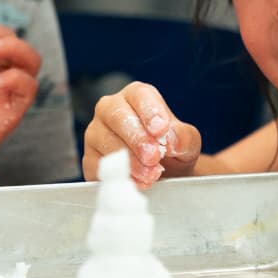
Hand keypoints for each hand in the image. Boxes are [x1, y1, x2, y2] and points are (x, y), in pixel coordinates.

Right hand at [82, 81, 201, 187]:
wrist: (164, 175)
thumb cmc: (172, 151)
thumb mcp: (187, 142)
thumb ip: (183, 137)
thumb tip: (171, 140)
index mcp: (137, 97)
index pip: (139, 95)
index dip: (149, 111)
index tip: (160, 129)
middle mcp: (112, 109)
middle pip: (117, 116)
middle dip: (137, 138)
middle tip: (153, 156)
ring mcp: (97, 133)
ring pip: (105, 141)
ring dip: (130, 161)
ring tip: (151, 174)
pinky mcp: (90, 158)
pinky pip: (99, 165)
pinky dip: (120, 176)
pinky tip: (138, 182)